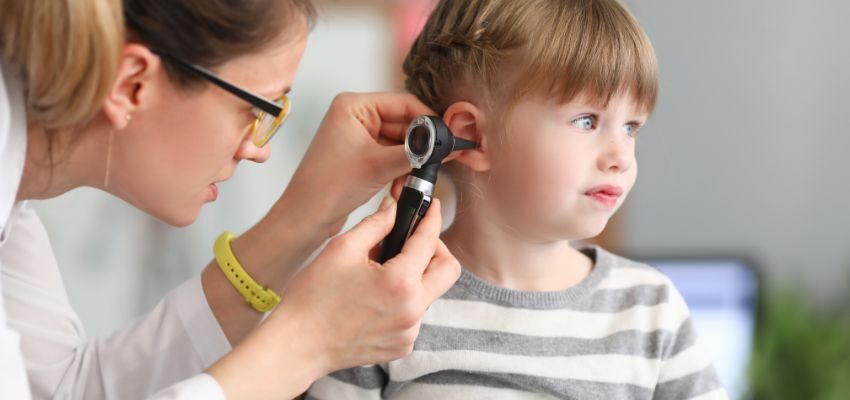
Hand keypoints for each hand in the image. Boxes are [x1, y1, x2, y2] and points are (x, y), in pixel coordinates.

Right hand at [208, 197, 460, 398]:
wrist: (298, 345)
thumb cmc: (313, 299)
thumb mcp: (342, 248)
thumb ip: (376, 224)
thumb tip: (394, 209)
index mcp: (400, 282)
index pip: (429, 240)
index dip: (431, 218)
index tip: (430, 207)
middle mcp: (412, 310)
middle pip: (448, 269)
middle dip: (435, 249)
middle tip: (412, 241)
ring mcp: (409, 332)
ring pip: (431, 293)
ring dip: (416, 276)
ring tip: (383, 271)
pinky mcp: (402, 346)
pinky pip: (415, 315)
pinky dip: (403, 301)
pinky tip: (376, 297)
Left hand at [272, 92, 434, 238]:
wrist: (305, 218)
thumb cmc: (326, 188)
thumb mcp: (378, 166)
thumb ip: (415, 151)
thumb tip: (444, 143)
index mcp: (354, 106)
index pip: (404, 103)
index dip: (429, 120)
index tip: (448, 136)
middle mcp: (356, 116)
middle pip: (405, 123)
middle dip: (419, 146)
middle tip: (438, 161)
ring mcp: (360, 136)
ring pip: (401, 142)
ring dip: (410, 162)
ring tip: (413, 180)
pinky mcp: (362, 155)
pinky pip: (393, 156)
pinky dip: (401, 170)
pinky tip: (400, 186)